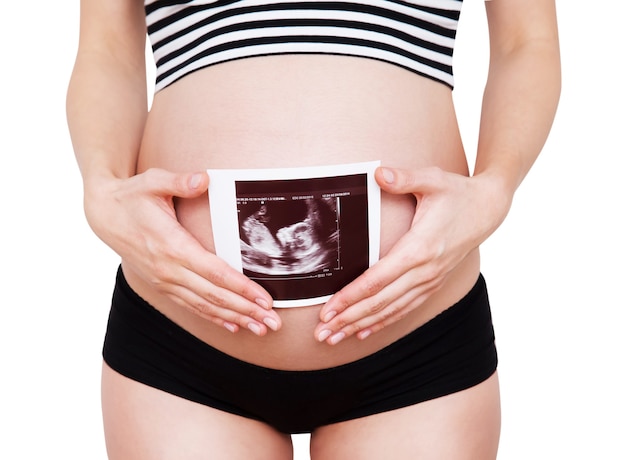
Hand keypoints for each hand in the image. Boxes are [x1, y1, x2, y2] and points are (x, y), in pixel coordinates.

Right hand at [84, 168, 281, 335]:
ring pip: (205, 306)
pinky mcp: (162, 285)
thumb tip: (203, 179)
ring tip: (260, 329)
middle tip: (273, 323)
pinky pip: (191, 306)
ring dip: (235, 319)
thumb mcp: (153, 182)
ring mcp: (164, 281)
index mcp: (173, 246)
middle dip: (247, 311)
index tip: (265, 300)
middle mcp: (169, 270)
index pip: (215, 273)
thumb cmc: (133, 197)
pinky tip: (233, 325)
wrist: (103, 214)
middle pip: (215, 296)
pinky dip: (213, 317)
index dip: (242, 289)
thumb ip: (179, 181)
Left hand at [314, 166, 510, 344]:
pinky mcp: (432, 283)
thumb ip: (405, 178)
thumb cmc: (457, 193)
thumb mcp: (433, 179)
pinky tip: (363, 333)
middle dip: (348, 319)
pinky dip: (382, 323)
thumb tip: (379, 173)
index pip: (378, 279)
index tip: (328, 309)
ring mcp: (429, 280)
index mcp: (419, 248)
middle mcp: (424, 270)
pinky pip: (404, 309)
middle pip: (380, 302)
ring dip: (360, 326)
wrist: (488, 209)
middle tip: (321, 332)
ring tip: (334, 338)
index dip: (351, 297)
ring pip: (390, 311)